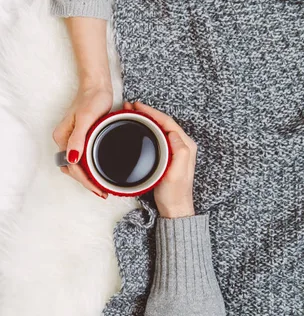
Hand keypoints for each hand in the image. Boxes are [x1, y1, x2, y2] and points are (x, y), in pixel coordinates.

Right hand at [53, 83, 112, 197]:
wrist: (97, 85)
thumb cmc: (92, 99)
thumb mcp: (86, 118)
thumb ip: (78, 138)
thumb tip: (72, 159)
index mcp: (62, 138)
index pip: (72, 167)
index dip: (85, 181)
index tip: (99, 189)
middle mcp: (64, 140)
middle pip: (72, 169)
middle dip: (86, 182)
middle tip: (102, 192)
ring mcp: (71, 139)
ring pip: (76, 165)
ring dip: (87, 177)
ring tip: (101, 186)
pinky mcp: (79, 137)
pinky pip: (81, 158)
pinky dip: (89, 168)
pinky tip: (98, 172)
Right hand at [125, 101, 196, 217]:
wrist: (174, 209)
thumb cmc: (174, 194)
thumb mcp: (176, 173)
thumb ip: (179, 152)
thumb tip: (172, 133)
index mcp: (186, 146)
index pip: (168, 122)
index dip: (152, 112)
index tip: (138, 107)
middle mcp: (182, 145)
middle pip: (163, 122)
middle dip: (147, 113)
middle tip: (130, 108)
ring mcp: (175, 151)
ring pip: (159, 128)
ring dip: (146, 120)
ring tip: (132, 115)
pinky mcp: (167, 156)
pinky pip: (157, 137)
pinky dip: (147, 129)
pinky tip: (138, 130)